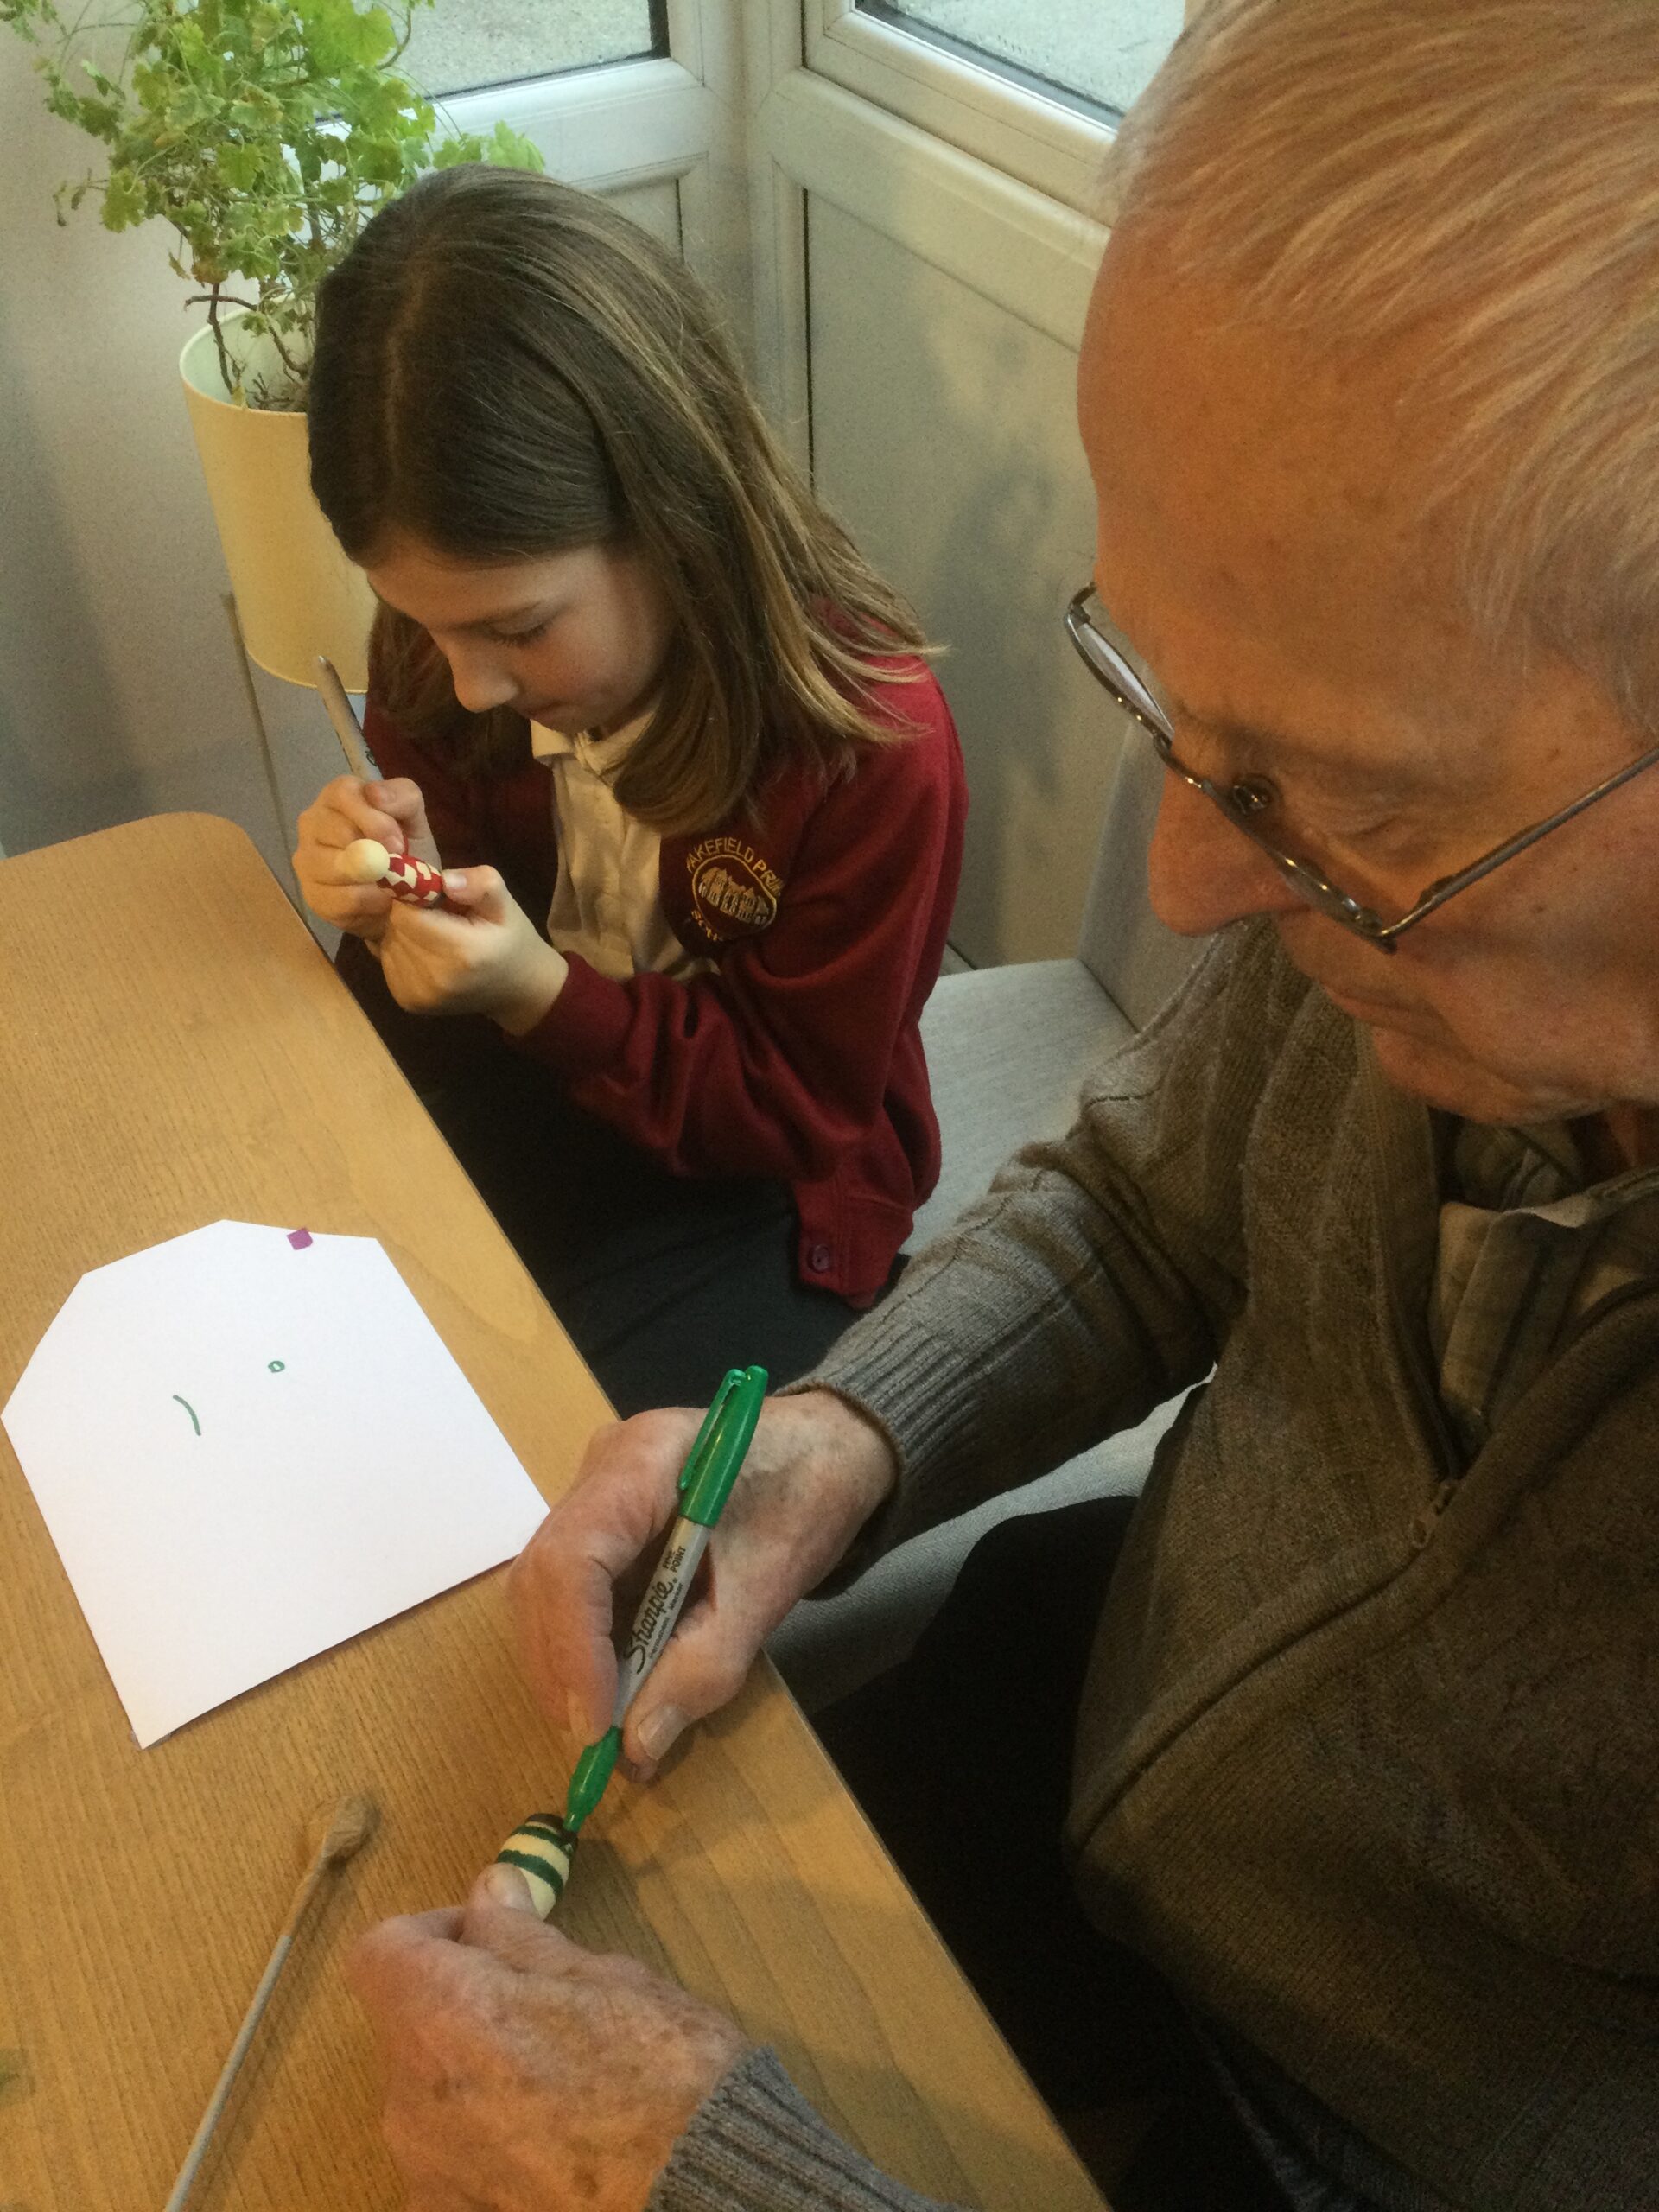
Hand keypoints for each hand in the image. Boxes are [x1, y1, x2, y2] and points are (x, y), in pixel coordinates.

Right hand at [294, 776, 440, 939]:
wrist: (405, 898)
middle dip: (377, 852)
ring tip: (389, 882)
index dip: (372, 819)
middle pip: (338, 831)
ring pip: (338, 867)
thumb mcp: (414, 818)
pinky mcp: (311, 895)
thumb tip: (375, 795)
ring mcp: (306, 859)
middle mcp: (312, 821)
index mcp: (338, 796)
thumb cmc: (406, 850)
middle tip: (398, 865)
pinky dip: (370, 902)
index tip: (398, 843)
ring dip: (375, 880)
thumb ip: (403, 796)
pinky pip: (342, 899)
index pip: (342, 794)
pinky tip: (378, 899)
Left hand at [348, 1866, 747, 2211]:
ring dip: (476, 2076)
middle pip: (409, 2027)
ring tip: (563, 2086)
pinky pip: (453, 2163)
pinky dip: (489, 2144)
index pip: (382, 1952)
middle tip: (547, 2008)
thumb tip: (489, 1891)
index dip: (434, 1931)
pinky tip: (558, 2147)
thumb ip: (524, 1938)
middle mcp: (410, 2102)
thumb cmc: (663, 2073)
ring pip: (431, 2100)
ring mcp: (428, 2177)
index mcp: (441, 2017)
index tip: (492, 1935)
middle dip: (465, 2004)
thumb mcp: (605, 1979)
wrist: (703, 2202)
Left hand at [378, 866, 569, 1031]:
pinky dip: (402, 949)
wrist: (516, 990)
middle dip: (409, 913)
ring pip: (387, 942)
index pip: (405, 913)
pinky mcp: (408, 1002)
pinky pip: (389, 959)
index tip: (432, 894)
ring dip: (404, 931)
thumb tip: (446, 880)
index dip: (412, 895)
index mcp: (460, 952)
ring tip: (435, 933)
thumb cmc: (510, 940)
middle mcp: (433, 979)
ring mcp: (418, 995)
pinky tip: (427, 951)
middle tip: (438, 913)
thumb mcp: (506, 904)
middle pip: (394, 927)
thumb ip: (481, 884)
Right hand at [510, 1390, 897, 1776]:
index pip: (575, 1557)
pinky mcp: (601, 1521)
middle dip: (562, 1666)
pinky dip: (585, 1645)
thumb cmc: (805, 1500)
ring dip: (566, 1663)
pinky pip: (570, 1587)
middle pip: (546, 1574)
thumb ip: (703, 1669)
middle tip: (594, 1741)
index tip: (596, 1724)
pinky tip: (612, 1687)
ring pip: (545, 1586)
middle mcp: (600, 1468)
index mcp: (644, 1461)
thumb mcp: (768, 1590)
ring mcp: (593, 1491)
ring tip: (604, 1724)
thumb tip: (637, 1750)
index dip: (574, 1647)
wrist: (826, 1449)